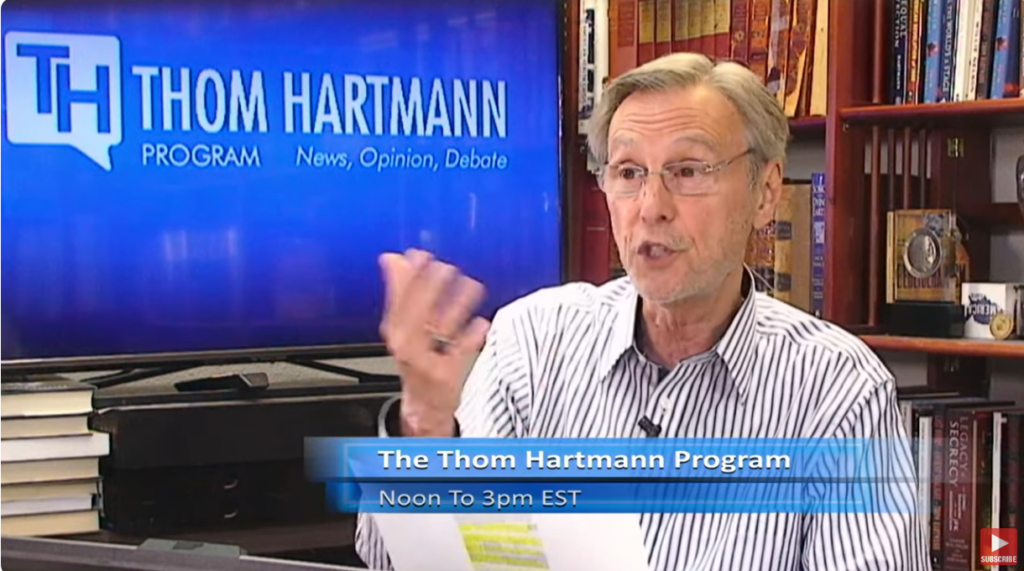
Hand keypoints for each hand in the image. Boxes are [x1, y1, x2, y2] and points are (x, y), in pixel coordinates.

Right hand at [378, 249, 489, 435]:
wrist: (424, 403)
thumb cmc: (416, 357)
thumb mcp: (402, 325)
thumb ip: (400, 290)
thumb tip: (393, 257)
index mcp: (395, 329)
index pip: (399, 298)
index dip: (411, 274)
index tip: (424, 255)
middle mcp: (406, 344)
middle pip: (418, 310)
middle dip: (433, 286)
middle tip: (449, 269)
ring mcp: (425, 361)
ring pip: (441, 328)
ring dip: (458, 304)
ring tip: (472, 287)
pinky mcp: (446, 375)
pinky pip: (459, 352)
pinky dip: (471, 336)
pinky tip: (481, 322)